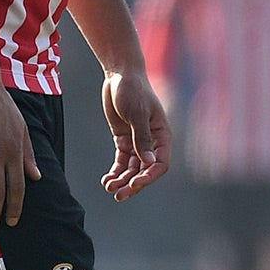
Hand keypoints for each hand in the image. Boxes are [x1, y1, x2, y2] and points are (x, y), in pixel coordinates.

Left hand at [101, 69, 170, 199]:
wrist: (120, 75)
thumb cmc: (133, 90)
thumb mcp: (138, 113)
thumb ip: (142, 137)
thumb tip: (148, 161)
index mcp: (162, 135)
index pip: (160, 163)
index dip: (149, 176)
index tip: (135, 183)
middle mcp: (152, 141)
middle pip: (145, 170)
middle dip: (133, 183)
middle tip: (119, 195)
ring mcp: (137, 141)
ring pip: (132, 168)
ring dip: (123, 180)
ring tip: (109, 188)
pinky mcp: (124, 139)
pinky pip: (122, 160)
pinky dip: (116, 171)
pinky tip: (107, 179)